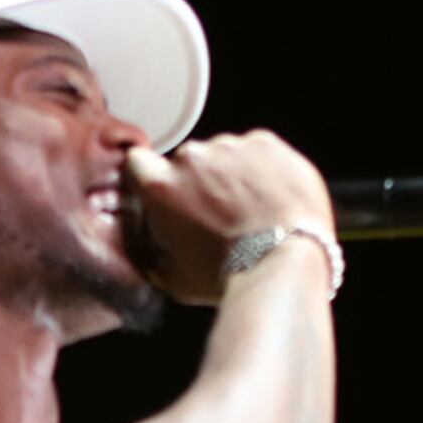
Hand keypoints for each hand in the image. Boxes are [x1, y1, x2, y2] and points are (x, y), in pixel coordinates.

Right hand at [124, 131, 332, 305]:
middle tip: (219, 213)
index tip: (164, 188)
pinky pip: (257, 151)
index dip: (150, 175)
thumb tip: (150, 250)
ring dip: (232, 174)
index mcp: (161, 187)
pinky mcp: (266, 144)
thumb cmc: (230, 274)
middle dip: (198, 180)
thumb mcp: (174, 278)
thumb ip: (153, 253)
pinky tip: (270, 199)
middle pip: (187, 160)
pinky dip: (263, 169)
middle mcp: (191, 159)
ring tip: (251, 209)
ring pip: (224, 154)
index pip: (138, 162)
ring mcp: (231, 147)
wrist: (284, 263)